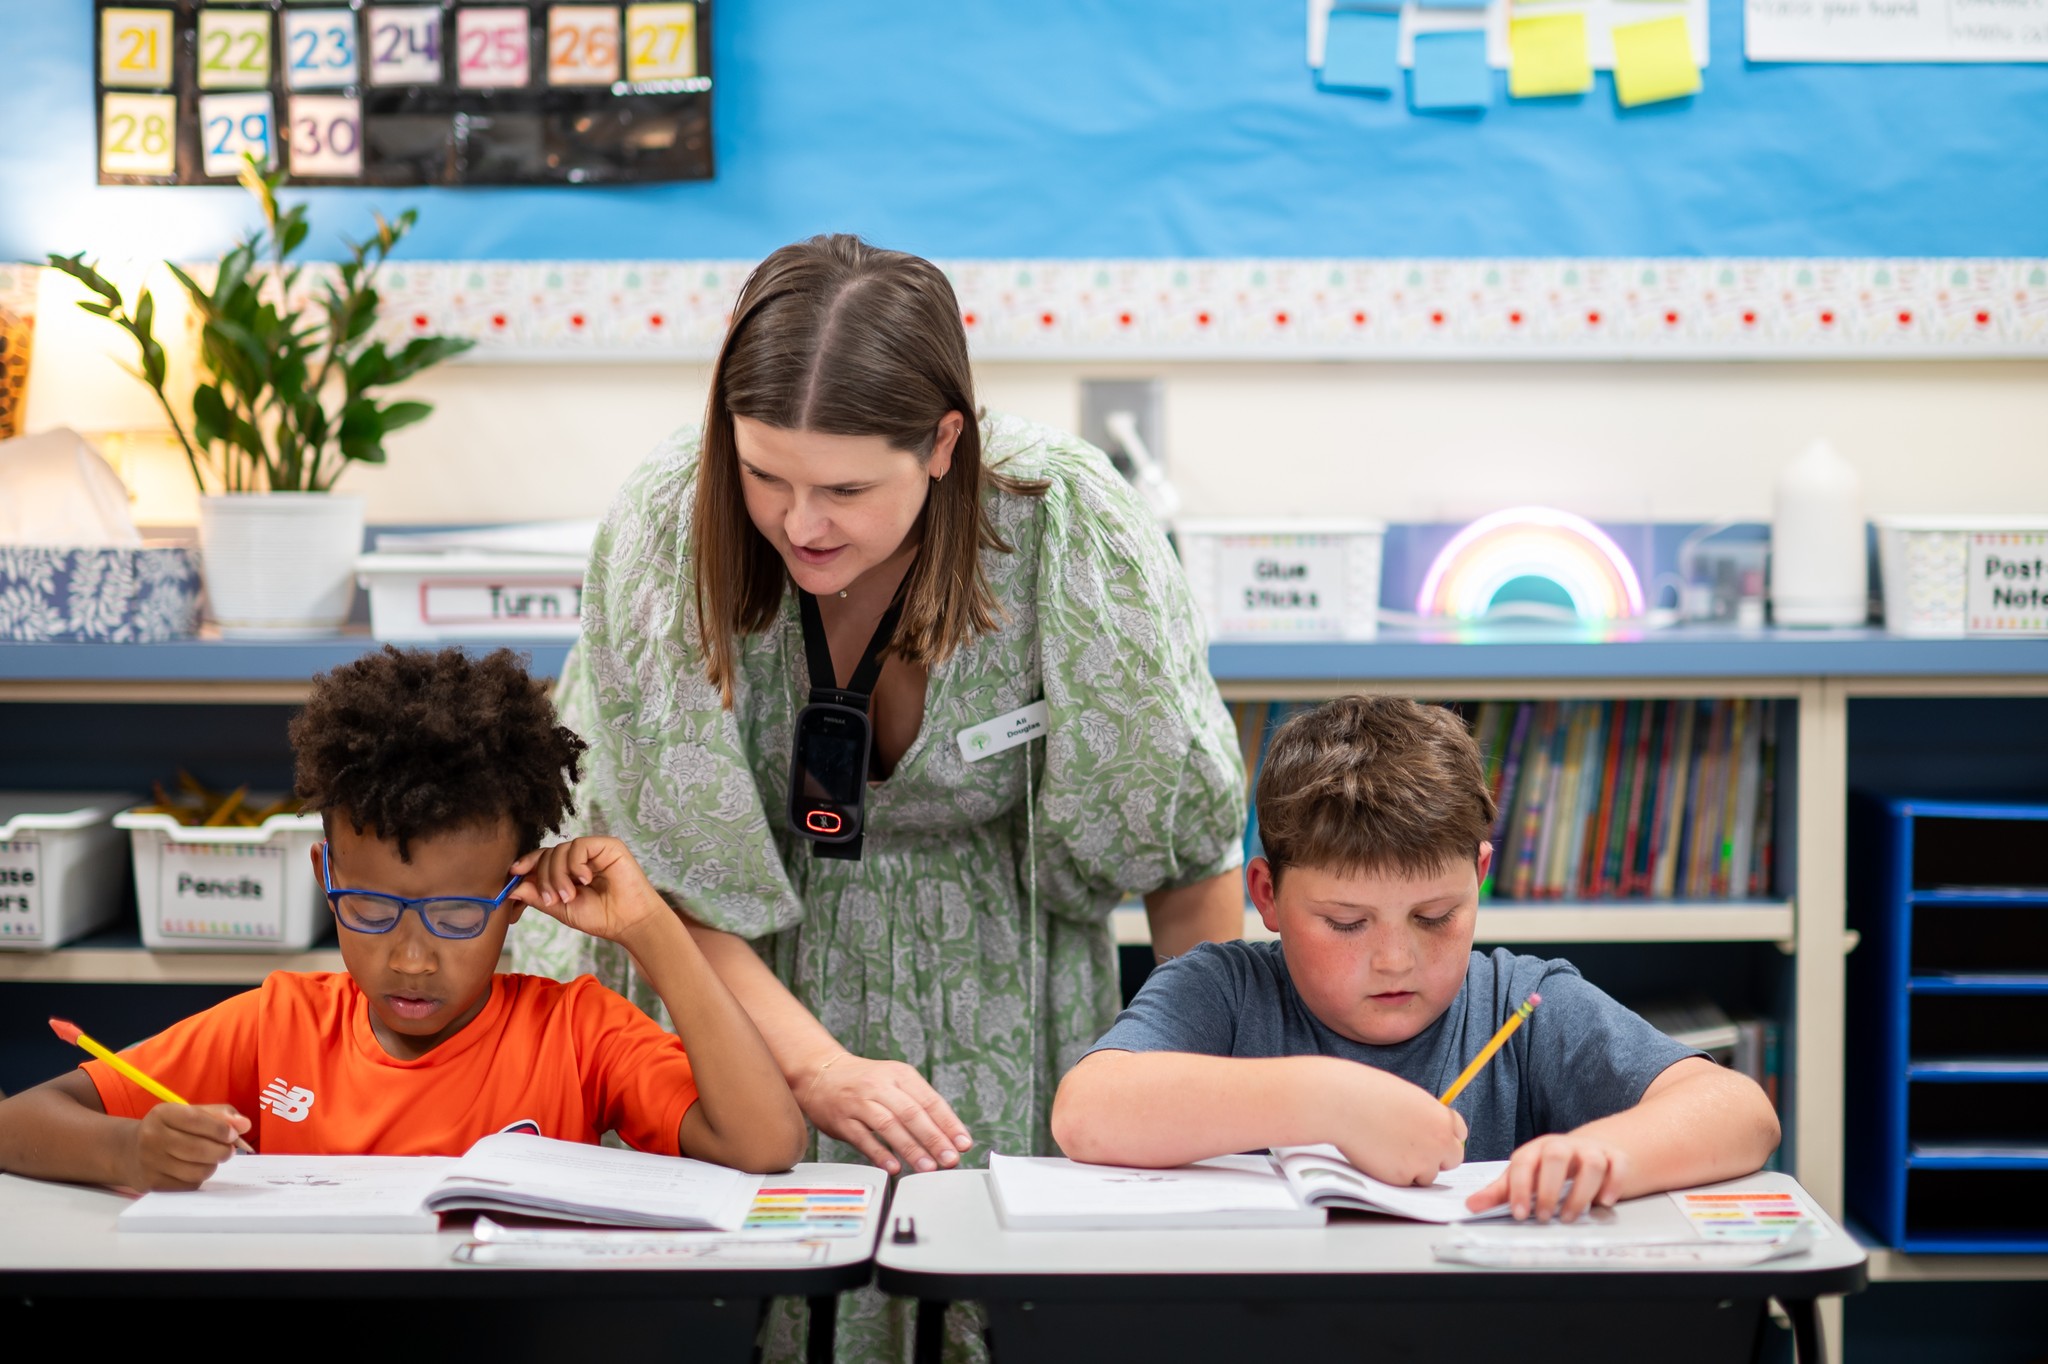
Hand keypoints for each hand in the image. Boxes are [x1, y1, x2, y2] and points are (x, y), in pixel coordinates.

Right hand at [125, 1103, 249, 1190]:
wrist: (131, 1152)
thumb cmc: (170, 1129)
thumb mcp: (190, 1113)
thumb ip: (220, 1115)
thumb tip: (245, 1125)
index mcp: (162, 1114)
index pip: (196, 1120)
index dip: (220, 1129)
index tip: (233, 1135)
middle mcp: (151, 1137)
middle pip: (199, 1149)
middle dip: (223, 1151)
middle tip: (228, 1150)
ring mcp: (150, 1163)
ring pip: (198, 1170)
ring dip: (212, 1166)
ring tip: (211, 1159)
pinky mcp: (152, 1184)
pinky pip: (189, 1185)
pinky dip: (199, 1178)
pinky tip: (193, 1169)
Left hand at [509, 838, 665, 946]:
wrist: (628, 922)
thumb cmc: (601, 917)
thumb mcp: (561, 908)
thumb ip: (538, 896)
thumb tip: (512, 888)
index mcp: (569, 871)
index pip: (543, 859)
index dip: (527, 863)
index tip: (513, 872)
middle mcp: (581, 858)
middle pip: (548, 854)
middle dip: (545, 877)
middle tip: (553, 899)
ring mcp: (594, 850)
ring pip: (560, 850)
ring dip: (558, 875)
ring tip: (570, 895)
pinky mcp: (608, 845)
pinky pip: (579, 846)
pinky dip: (575, 865)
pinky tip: (585, 879)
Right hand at [800, 1053, 973, 1175]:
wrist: (820, 1073)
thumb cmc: (864, 1082)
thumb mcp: (894, 1081)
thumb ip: (918, 1104)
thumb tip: (948, 1134)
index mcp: (900, 1075)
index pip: (931, 1100)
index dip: (949, 1124)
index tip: (963, 1144)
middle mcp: (881, 1086)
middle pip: (912, 1113)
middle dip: (935, 1139)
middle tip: (950, 1159)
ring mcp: (860, 1103)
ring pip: (889, 1125)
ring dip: (911, 1148)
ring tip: (928, 1167)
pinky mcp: (842, 1120)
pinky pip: (863, 1138)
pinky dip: (880, 1154)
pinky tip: (894, 1167)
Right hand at [1331, 1069, 1468, 1187]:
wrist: (1343, 1103)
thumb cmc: (1367, 1093)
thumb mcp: (1406, 1098)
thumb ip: (1423, 1115)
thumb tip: (1425, 1129)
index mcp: (1441, 1116)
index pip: (1459, 1133)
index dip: (1444, 1136)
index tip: (1432, 1138)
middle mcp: (1440, 1140)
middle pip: (1453, 1159)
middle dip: (1436, 1158)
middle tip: (1413, 1152)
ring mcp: (1424, 1161)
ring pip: (1428, 1174)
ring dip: (1413, 1168)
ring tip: (1386, 1149)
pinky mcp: (1404, 1179)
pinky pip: (1405, 1183)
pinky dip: (1393, 1175)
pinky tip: (1377, 1156)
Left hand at [1466, 1131, 1630, 1221]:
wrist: (1588, 1150)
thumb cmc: (1549, 1169)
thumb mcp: (1524, 1177)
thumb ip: (1500, 1192)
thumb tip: (1470, 1206)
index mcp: (1536, 1149)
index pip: (1524, 1162)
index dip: (1520, 1188)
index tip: (1520, 1214)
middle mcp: (1563, 1146)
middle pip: (1556, 1157)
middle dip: (1549, 1189)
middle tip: (1544, 1217)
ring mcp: (1591, 1150)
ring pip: (1591, 1163)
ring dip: (1581, 1192)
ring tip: (1570, 1217)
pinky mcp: (1615, 1158)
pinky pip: (1618, 1165)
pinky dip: (1613, 1183)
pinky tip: (1604, 1202)